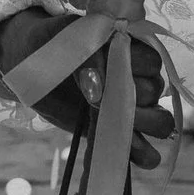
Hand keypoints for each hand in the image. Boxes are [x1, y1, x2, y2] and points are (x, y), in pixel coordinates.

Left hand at [0, 9, 174, 170]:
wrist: (31, 65)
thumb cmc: (50, 44)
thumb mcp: (65, 39)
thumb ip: (87, 52)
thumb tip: (99, 81)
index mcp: (131, 51)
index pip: (151, 62)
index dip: (131, 67)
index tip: (99, 70)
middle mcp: (139, 80)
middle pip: (155, 93)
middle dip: (130, 97)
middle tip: (97, 98)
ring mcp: (134, 110)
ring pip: (161, 123)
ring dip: (143, 126)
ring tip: (111, 122)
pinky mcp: (121, 135)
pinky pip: (148, 154)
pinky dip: (139, 155)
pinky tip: (117, 147)